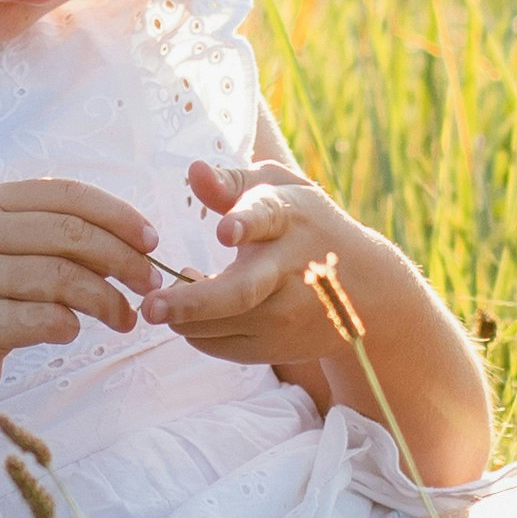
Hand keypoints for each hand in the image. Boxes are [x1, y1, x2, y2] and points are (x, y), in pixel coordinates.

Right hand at [0, 175, 164, 424]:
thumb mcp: (9, 253)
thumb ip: (57, 237)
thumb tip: (136, 238)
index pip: (67, 194)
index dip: (119, 215)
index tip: (153, 242)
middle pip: (71, 235)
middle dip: (124, 259)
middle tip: (152, 284)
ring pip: (64, 278)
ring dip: (108, 301)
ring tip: (125, 318)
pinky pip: (46, 320)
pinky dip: (71, 327)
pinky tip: (72, 332)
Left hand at [158, 159, 411, 412]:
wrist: (365, 291)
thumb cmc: (308, 226)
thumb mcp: (282, 190)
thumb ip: (234, 180)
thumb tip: (193, 170)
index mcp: (289, 220)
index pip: (267, 219)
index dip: (245, 222)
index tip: (224, 231)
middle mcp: (289, 271)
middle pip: (239, 292)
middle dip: (192, 302)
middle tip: (151, 306)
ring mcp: (284, 315)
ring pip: (219, 326)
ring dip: (181, 315)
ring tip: (162, 299)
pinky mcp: (274, 347)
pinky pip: (218, 346)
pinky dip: (194, 331)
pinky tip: (192, 311)